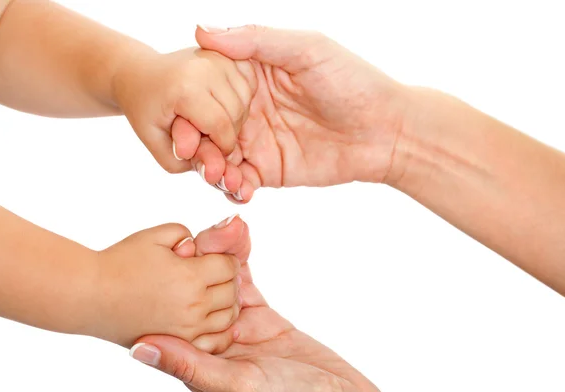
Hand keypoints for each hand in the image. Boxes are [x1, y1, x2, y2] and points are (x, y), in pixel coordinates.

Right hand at [92, 220, 242, 346]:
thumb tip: (202, 245)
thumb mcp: (156, 235)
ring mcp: (187, 329)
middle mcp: (193, 306)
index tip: (213, 258)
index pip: (230, 267)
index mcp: (191, 277)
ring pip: (227, 317)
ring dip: (225, 303)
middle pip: (232, 292)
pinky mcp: (178, 343)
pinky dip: (217, 327)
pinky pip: (213, 338)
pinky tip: (206, 314)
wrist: (91, 296)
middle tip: (213, 274)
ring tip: (210, 292)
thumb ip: (186, 234)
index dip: (224, 259)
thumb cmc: (121, 262)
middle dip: (227, 280)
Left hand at [112, 47, 255, 179]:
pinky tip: (220, 103)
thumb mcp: (157, 145)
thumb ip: (186, 163)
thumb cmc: (147, 112)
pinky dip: (240, 99)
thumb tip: (216, 173)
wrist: (140, 74)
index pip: (221, 126)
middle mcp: (205, 65)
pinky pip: (249, 84)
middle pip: (237, 113)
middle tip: (204, 134)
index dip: (220, 147)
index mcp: (185, 87)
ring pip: (246, 100)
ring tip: (209, 118)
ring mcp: (218, 56)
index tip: (207, 150)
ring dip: (234, 117)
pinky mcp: (227, 52)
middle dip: (226, 133)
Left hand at [130, 227, 383, 391]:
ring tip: (229, 225)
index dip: (179, 275)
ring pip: (221, 282)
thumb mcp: (239, 385)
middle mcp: (214, 341)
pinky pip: (244, 283)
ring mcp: (237, 327)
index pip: (181, 310)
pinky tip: (240, 235)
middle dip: (204, 256)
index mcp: (200, 360)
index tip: (182, 248)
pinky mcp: (260, 318)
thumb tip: (139, 349)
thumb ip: (191, 366)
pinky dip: (241, 260)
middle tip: (211, 230)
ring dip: (223, 253)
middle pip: (199, 289)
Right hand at [175, 25, 410, 202]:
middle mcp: (249, 107)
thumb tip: (201, 30)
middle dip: (194, 141)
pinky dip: (233, 186)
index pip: (206, 86)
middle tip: (192, 152)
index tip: (178, 116)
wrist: (386, 130)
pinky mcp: (270, 170)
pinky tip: (239, 187)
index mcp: (252, 74)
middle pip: (206, 125)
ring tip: (217, 174)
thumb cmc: (351, 81)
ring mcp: (257, 140)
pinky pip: (241, 180)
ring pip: (217, 156)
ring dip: (210, 167)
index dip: (190, 102)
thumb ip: (255, 40)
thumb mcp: (306, 48)